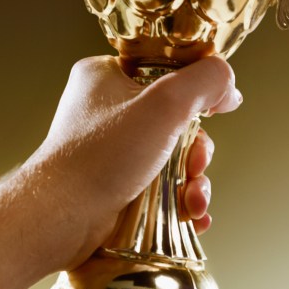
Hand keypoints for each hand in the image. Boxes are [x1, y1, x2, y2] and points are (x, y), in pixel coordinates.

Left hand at [24, 55, 240, 269]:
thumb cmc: (101, 155)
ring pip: (171, 159)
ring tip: (193, 203)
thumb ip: (206, 81)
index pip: (166, 71)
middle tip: (195, 166)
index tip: (220, 111)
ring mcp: (108, 151)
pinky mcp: (113, 186)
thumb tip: (228, 87)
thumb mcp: (165, 103)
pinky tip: (192, 217)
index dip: (198, 92)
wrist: (61, 217)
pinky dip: (179, 202)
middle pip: (176, 121)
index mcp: (106, 76)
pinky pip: (160, 188)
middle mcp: (105, 111)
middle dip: (197, 151)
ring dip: (193, 182)